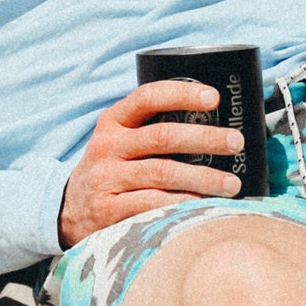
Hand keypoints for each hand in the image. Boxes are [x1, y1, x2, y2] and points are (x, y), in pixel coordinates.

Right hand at [59, 80, 245, 247]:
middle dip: (204, 138)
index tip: (214, 98)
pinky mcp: (109, 210)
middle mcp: (108, 147)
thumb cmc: (111, 170)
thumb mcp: (119, 141)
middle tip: (235, 142)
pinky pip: (153, 205)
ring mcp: (107, 179)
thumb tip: (212, 122)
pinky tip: (205, 206)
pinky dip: (183, 204)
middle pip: (162, 137)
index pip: (147, 98)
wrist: (70, 210)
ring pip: (163, 173)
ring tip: (232, 183)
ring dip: (203, 177)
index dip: (181, 95)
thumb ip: (151, 129)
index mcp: (113, 122)